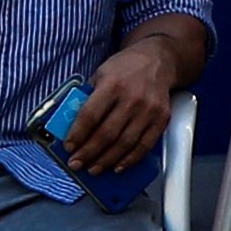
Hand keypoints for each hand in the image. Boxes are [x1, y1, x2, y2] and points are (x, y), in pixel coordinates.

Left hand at [61, 37, 177, 175]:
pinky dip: (130, 160)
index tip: (68, 147)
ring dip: (106, 160)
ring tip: (93, 169)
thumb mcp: (100, 73)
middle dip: (89, 153)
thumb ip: (88, 96)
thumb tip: (72, 124)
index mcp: (112, 85)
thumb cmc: (124, 68)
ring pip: (125, 144)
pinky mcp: (161, 120)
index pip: (90, 115)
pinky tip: (117, 167)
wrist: (158, 61)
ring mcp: (148, 111)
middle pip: (107, 134)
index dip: (78, 134)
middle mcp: (132, 99)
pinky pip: (144, 146)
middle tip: (76, 164)